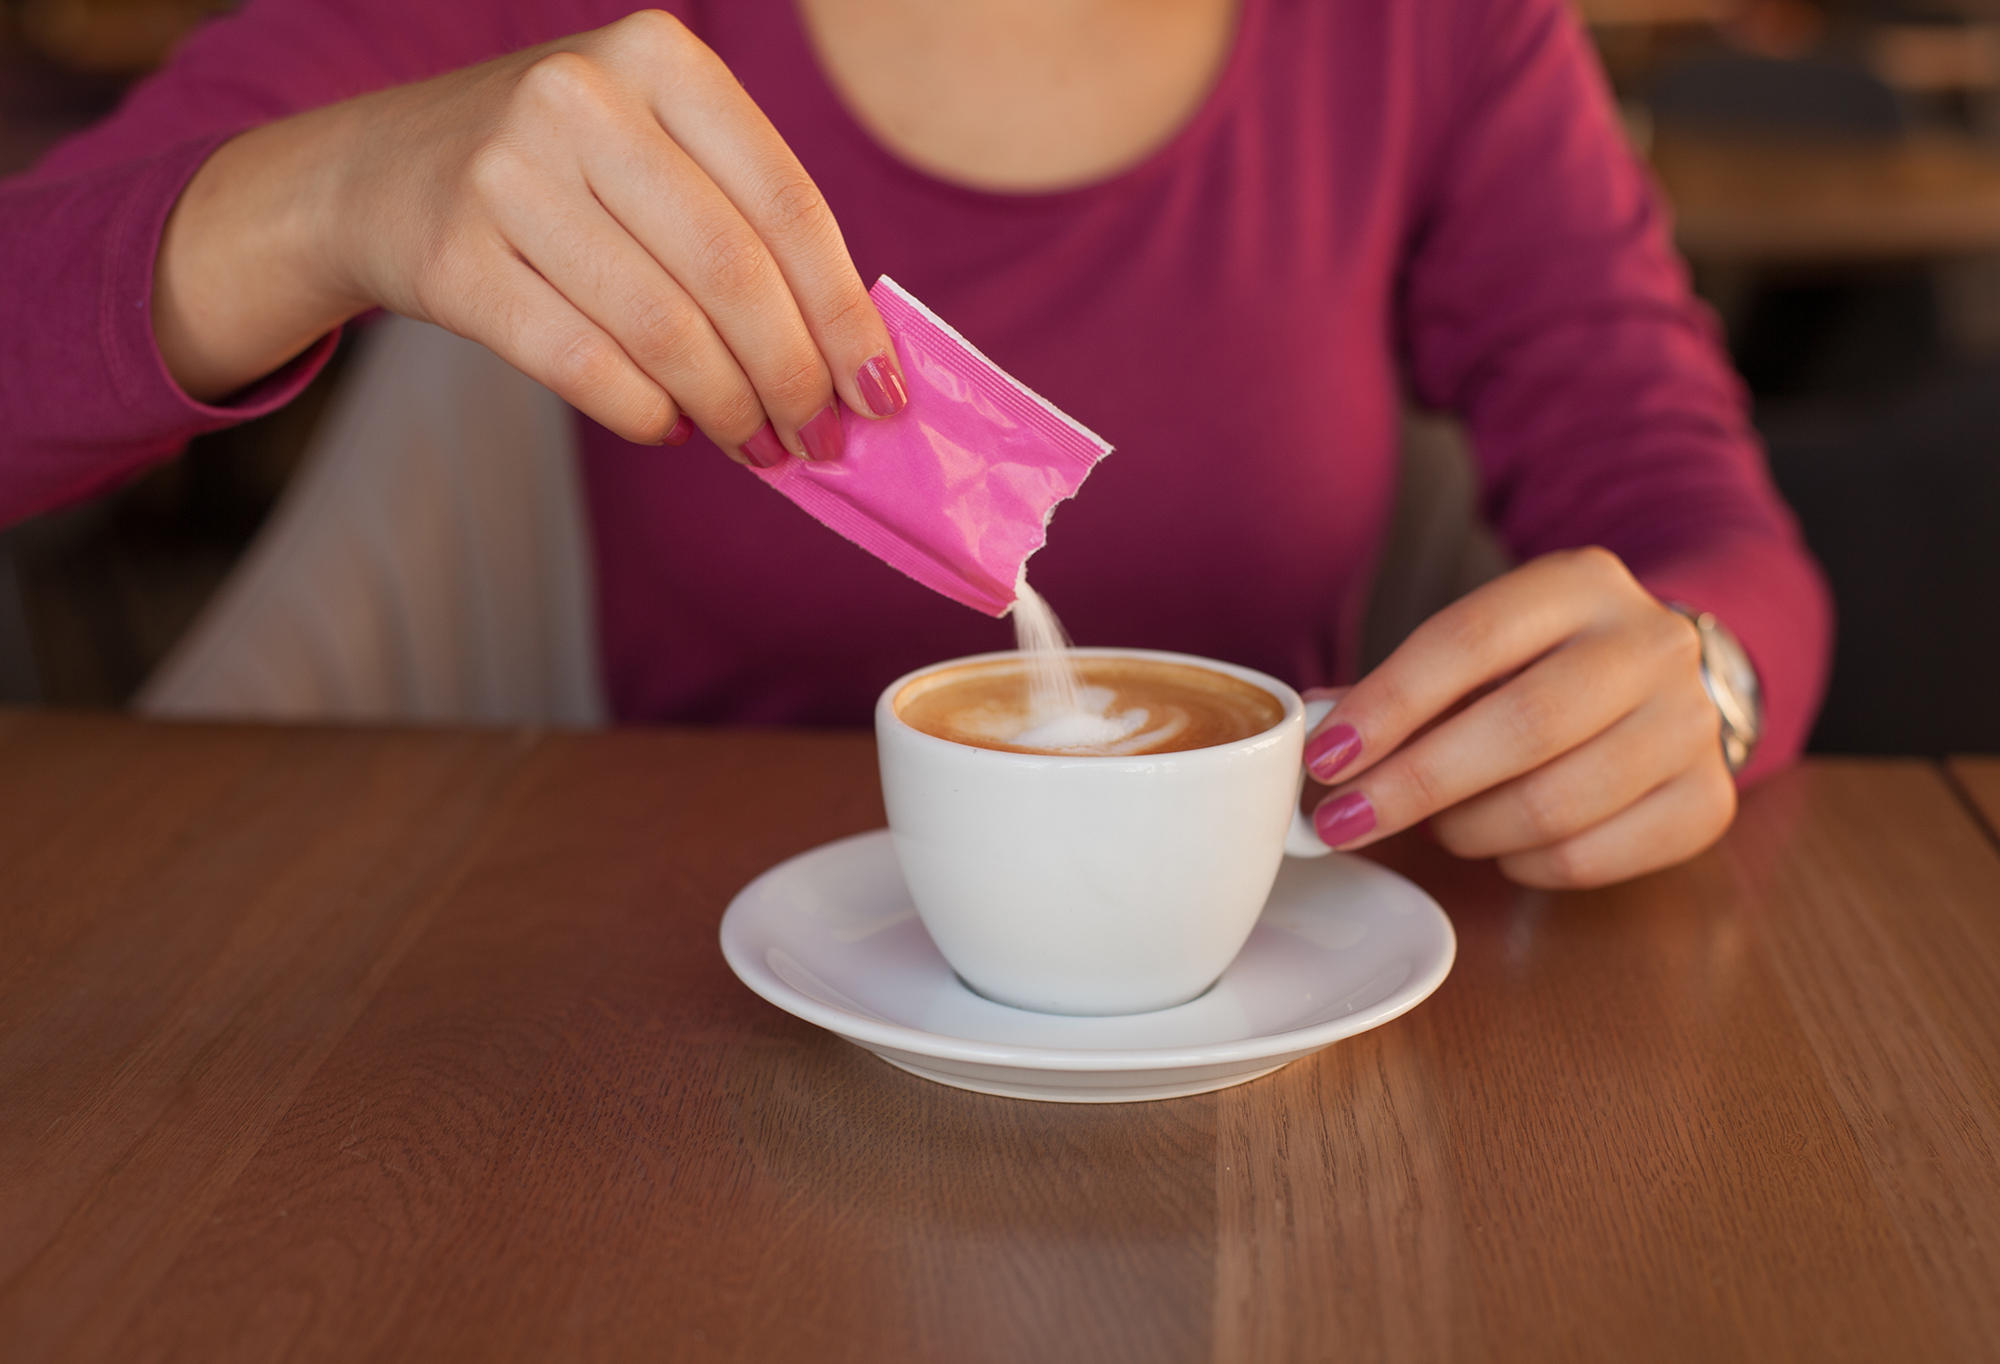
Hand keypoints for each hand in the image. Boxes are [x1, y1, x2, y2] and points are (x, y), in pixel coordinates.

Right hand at [158, 11, 905, 464]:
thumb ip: (748, 224)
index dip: (844, 312)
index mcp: (660, 56)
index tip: (880, 393)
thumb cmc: (561, 172)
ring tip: (753, 444)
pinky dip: (643, 412)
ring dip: (726, 409)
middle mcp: (582, 97)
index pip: (787, 203)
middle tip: (818, 438)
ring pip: (662, 329)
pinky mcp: (451, 255)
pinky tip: (668, 425)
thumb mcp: (656, 145)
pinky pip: (584, 364)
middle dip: (791, 376)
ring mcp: (506, 172)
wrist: (376, 172)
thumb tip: (855, 363)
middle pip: (732, 272)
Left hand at [1302, 547, 1736, 888]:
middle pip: (1522, 725)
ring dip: (1468, 830)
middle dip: (1416, 784)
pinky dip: (1524, 864)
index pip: (1469, 641)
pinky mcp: (1707, 801)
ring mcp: (1690, 724)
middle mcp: (1651, 643)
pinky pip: (1590, 858)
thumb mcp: (1483, 646)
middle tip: (1346, 821)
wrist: (1667, 679)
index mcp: (1580, 583)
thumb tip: (1317, 732)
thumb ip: (1404, 685)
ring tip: (1437, 827)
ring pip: (1556, 802)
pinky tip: (1503, 845)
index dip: (1388, 705)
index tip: (1326, 758)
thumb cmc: (1542, 666)